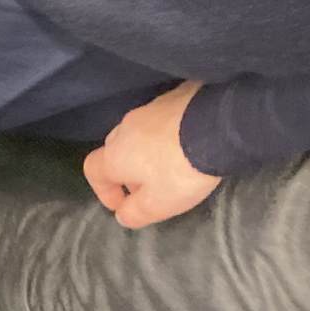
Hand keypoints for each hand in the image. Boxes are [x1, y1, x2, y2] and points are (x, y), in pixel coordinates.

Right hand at [82, 82, 221, 228]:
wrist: (217, 124)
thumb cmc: (181, 169)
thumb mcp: (158, 204)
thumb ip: (134, 213)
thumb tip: (122, 214)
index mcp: (115, 155)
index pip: (92, 170)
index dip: (103, 191)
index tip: (122, 204)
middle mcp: (125, 128)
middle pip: (115, 151)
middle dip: (127, 171)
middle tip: (151, 187)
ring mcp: (149, 108)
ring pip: (139, 133)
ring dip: (148, 150)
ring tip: (173, 163)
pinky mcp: (174, 95)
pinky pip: (162, 119)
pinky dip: (168, 133)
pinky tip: (188, 142)